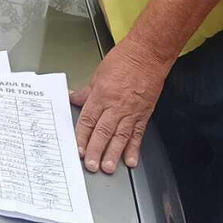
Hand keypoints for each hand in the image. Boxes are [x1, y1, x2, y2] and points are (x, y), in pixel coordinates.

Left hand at [71, 39, 171, 173]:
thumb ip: (86, 91)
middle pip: (102, 131)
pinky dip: (134, 148)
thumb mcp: (98, 73)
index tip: (78, 150)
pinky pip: (137, 134)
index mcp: (101, 95)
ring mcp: (130, 111)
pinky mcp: (144, 114)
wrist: (148, 55)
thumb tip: (73, 98)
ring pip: (120, 136)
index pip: (88, 120)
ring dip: (113, 153)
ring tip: (109, 167)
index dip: (82, 137)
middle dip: (96, 150)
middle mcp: (115, 105)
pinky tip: (131, 160)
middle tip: (91, 165)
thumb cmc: (124, 59)